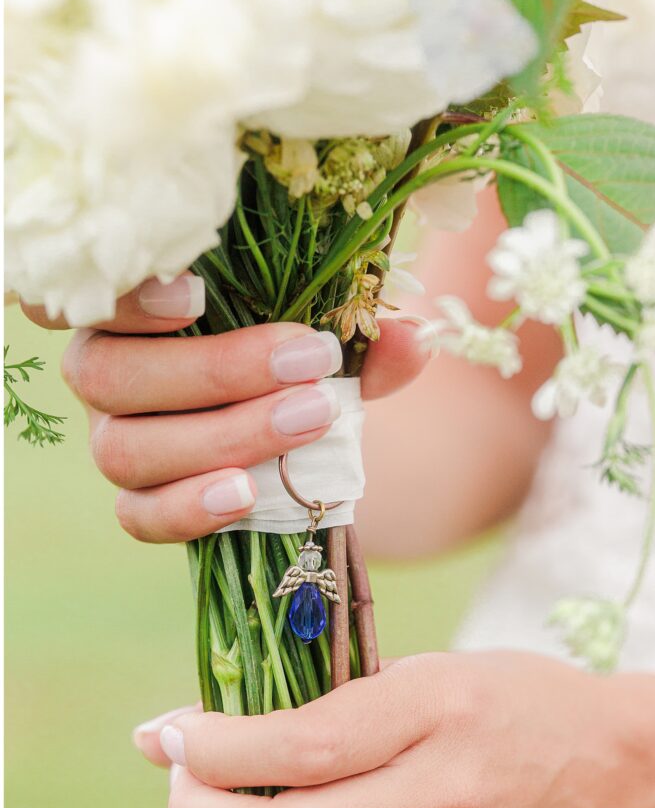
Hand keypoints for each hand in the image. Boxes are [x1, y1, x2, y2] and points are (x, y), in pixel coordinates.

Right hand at [22, 272, 428, 541]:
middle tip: (311, 362)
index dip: (122, 296)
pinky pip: (138, 515)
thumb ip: (364, 339)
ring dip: (219, 436)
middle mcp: (107, 371)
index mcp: (134, 311)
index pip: (88, 292)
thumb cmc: (296, 359)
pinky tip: (246, 494)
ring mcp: (114, 439)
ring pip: (123, 448)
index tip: (198, 292)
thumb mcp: (331, 338)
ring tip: (306, 422)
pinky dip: (187, 508)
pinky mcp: (139, 499)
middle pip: (107, 374)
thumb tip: (412, 340)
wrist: (299, 425)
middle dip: (215, 370)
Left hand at [133, 651, 654, 807]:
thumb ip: (333, 698)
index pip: (299, 745)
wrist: (614, 778)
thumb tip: (224, 722)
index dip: (213, 746)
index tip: (170, 732)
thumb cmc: (517, 702)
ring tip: (224, 801)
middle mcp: (435, 801)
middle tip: (176, 778)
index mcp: (434, 713)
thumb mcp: (431, 669)